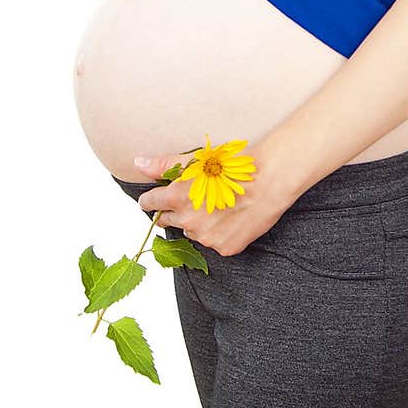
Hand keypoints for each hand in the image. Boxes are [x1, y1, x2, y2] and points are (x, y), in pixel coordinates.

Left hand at [132, 145, 291, 257]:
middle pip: (167, 221)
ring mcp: (206, 238)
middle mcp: (188, 221)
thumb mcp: (197, 159)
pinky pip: (214, 243)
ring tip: (217, 207)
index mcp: (177, 198)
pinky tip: (231, 218)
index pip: (149, 204)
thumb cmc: (235, 165)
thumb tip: (138, 164)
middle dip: (173, 212)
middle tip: (191, 200)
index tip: (154, 200)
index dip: (151, 200)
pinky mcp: (224, 248)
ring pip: (191, 232)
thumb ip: (164, 164)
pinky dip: (219, 233)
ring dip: (197, 223)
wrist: (270, 179)